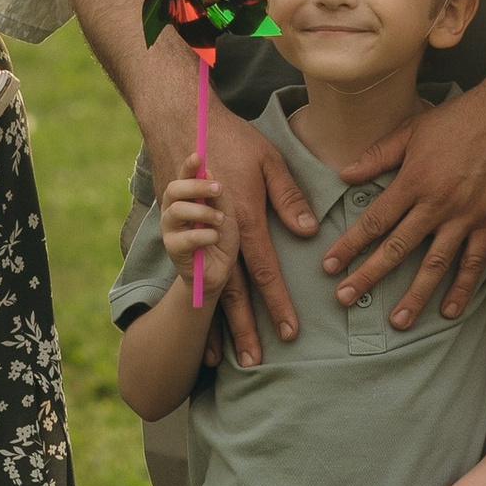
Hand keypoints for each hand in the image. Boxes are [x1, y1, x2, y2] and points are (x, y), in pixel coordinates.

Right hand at [145, 92, 317, 368]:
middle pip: (234, 291)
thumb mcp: (269, 160)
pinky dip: (193, 303)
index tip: (288, 332)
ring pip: (208, 289)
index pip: (266, 271)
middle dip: (246, 329)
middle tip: (256, 361)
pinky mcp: (179, 231)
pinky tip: (197, 325)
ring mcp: (196, 234)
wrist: (178, 124)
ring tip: (224, 359)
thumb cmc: (231, 139)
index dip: (278, 304)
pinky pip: (188, 275)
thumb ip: (288, 197)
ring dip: (217, 324)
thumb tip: (308, 231)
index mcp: (245, 220)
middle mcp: (220, 235)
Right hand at [157, 174, 241, 301]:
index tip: (198, 155)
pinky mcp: (173, 249)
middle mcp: (172, 210)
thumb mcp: (226, 212)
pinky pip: (186, 237)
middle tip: (218, 189)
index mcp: (186, 198)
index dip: (188, 166)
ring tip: (220, 220)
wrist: (218, 271)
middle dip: (196, 186)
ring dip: (204, 212)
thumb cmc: (221, 238)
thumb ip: (217, 195)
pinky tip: (214, 238)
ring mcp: (169, 229)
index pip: (183, 177)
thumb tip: (208, 172)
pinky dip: (206, 235)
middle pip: (174, 189)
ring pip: (177, 210)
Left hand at [324, 67, 485, 329]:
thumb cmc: (460, 118)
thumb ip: (378, 155)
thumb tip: (344, 175)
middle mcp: (437, 204)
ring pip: (435, 264)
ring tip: (398, 322)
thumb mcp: (413, 129)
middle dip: (369, 276)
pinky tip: (449, 310)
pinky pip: (474, 262)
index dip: (350, 245)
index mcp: (413, 181)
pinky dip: (462, 288)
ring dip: (415, 295)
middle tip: (345, 299)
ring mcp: (466, 217)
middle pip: (397, 248)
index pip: (374, 220)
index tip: (329, 266)